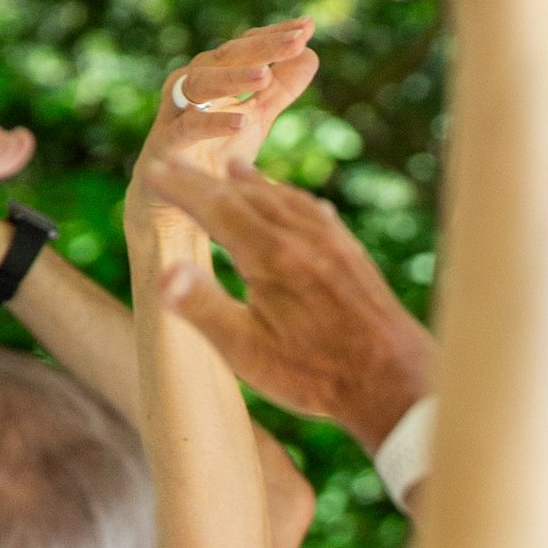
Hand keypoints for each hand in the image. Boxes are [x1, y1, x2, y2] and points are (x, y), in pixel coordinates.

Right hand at [130, 20, 319, 205]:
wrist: (176, 206)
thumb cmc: (214, 155)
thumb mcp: (254, 120)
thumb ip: (279, 90)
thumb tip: (311, 54)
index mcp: (214, 77)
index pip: (245, 47)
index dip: (273, 36)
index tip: (307, 26)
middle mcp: (191, 87)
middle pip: (224, 57)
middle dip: (261, 48)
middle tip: (295, 40)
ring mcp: (174, 113)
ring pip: (199, 84)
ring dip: (232, 77)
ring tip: (264, 75)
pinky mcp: (164, 146)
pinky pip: (187, 130)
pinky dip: (212, 124)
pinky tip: (241, 121)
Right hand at [144, 156, 434, 449]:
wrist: (396, 384)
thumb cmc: (316, 376)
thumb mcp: (248, 353)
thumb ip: (203, 308)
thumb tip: (163, 273)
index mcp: (269, 255)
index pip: (214, 206)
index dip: (180, 187)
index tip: (152, 170)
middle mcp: (302, 236)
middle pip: (245, 195)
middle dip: (207, 179)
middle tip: (177, 163)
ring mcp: (332, 242)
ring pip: (283, 199)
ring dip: (252, 182)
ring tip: (231, 170)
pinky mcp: (353, 254)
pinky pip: (315, 213)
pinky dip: (293, 200)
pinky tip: (295, 204)